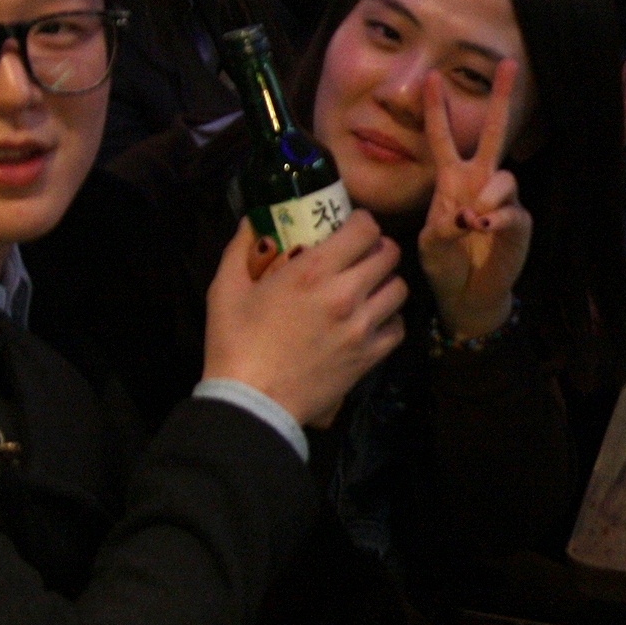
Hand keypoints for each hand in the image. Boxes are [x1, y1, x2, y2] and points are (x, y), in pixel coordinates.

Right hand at [203, 213, 407, 427]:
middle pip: (389, 254)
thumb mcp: (226, 289)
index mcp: (312, 271)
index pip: (365, 228)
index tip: (350, 227)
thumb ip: (241, 248)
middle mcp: (346, 294)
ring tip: (368, 288)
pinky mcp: (370, 356)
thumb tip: (253, 220)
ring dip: (386, 282)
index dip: (361, 222)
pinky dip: (390, 319)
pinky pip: (399, 326)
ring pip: (399, 288)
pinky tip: (371, 320)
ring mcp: (362, 327)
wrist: (252, 403)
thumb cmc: (235, 344)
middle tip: (360, 256)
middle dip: (377, 248)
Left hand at [416, 63, 531, 340]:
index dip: (436, 108)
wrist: (465, 295)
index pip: (442, 136)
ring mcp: (501, 201)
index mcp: (451, 180)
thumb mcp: (428, 244)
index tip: (431, 76)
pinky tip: (485, 228)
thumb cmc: (443, 265)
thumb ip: (440, 227)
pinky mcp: (518, 223)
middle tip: (509, 64)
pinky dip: (497, 218)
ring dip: (488, 195)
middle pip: (493, 133)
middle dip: (500, 99)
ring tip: (474, 219)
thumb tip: (465, 215)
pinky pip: (512, 211)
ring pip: (505, 176)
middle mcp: (479, 182)